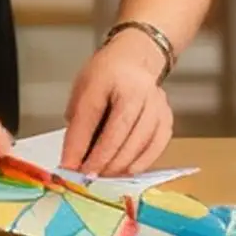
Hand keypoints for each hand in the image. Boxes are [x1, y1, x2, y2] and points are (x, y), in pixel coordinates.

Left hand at [62, 32, 174, 173]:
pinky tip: (127, 170)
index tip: (68, 167)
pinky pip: (156, 145)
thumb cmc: (106, 77)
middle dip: (100, 160)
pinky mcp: (166, 115)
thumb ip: (79, 124)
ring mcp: (155, 101)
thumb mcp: (83, 91)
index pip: (90, 114)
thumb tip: (73, 161)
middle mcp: (136, 87)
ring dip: (118, 165)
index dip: (77, 145)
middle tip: (86, 177)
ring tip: (103, 175)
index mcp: (107, 76)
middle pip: (118, 131)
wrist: (135, 59)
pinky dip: (141, 162)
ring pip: (138, 141)